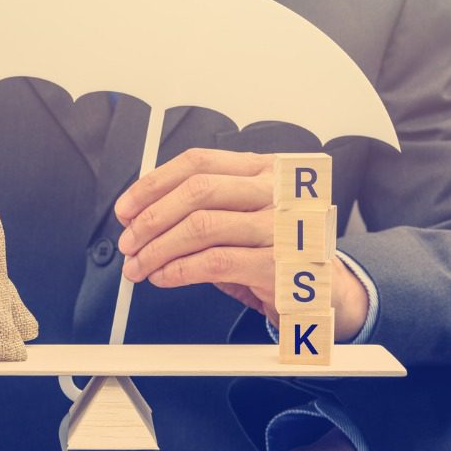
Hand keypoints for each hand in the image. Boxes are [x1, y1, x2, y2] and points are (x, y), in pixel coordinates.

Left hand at [114, 148, 367, 340]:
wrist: (324, 288)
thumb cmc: (274, 248)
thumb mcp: (241, 214)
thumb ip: (201, 206)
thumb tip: (141, 213)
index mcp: (263, 169)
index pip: (198, 162)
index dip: (154, 184)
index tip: (127, 207)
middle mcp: (274, 191)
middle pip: (197, 191)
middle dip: (150, 218)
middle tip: (129, 241)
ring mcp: (279, 225)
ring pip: (201, 227)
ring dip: (158, 249)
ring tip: (140, 264)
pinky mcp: (277, 263)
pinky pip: (213, 262)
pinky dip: (178, 270)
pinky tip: (163, 276)